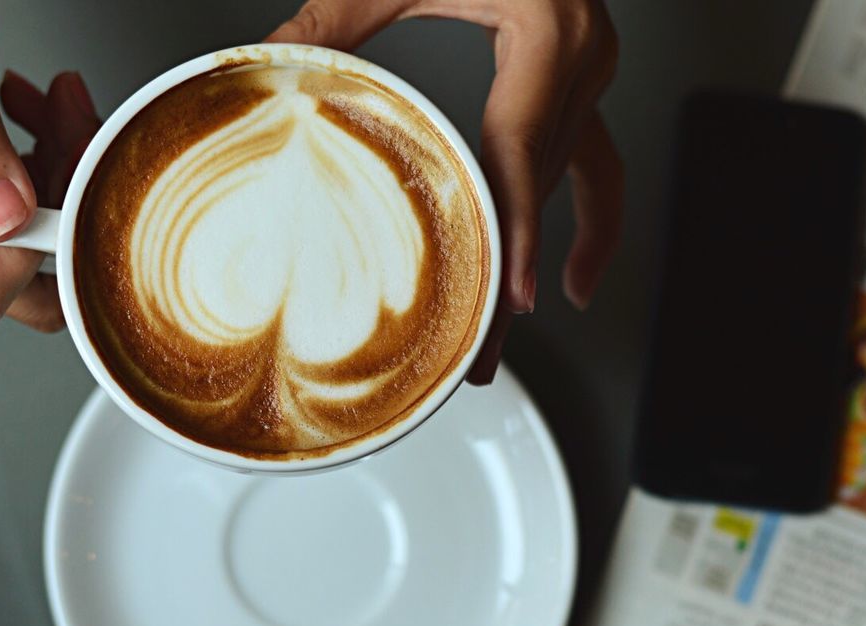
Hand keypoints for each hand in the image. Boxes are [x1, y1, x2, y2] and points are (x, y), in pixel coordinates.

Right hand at [0, 0, 40, 328]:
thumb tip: (3, 223)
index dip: (41, 251)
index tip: (69, 191)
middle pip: (17, 273)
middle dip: (68, 216)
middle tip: (80, 144)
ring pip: (29, 227)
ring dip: (62, 165)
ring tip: (63, 105)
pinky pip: (21, 192)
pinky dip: (46, 149)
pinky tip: (42, 107)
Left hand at [267, 0, 622, 383]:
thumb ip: (337, 16)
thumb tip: (266, 67)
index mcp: (549, 35)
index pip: (524, 154)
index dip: (517, 234)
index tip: (509, 301)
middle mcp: (585, 61)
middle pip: (543, 188)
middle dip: (512, 274)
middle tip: (483, 352)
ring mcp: (594, 72)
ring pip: (575, 184)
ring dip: (547, 259)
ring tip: (513, 330)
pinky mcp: (584, 79)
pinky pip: (599, 162)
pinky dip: (588, 218)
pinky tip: (575, 270)